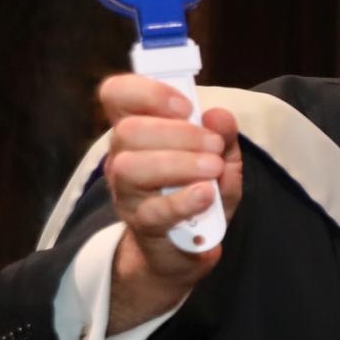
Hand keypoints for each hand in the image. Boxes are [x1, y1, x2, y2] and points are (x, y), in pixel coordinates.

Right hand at [100, 74, 240, 327]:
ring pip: (131, 167)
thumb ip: (222, 136)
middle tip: (213, 146)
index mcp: (139, 131)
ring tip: (212, 168)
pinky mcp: (142, 225)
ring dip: (180, 163)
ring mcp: (127, 192)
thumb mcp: (219, 159)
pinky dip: (184, 199)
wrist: (187, 247)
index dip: (147, 91)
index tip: (185, 105)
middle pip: (128, 130)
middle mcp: (123, 157)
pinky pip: (154, 210)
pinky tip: (206, 194)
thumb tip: (219, 116)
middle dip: (179, 132)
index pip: (117, 95)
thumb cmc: (198, 192)